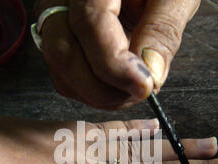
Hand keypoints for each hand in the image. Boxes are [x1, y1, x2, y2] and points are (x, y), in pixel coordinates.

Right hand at [35, 0, 200, 108]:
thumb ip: (162, 29)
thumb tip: (152, 73)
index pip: (89, 24)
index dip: (115, 64)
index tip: (144, 85)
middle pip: (63, 54)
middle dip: (103, 89)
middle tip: (140, 92)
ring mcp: (54, 16)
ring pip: (59, 69)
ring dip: (95, 93)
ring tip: (131, 89)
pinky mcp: (58, 34)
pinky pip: (61, 71)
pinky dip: (87, 88)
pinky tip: (115, 85)